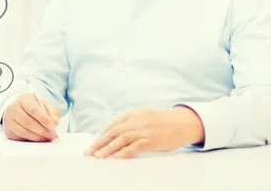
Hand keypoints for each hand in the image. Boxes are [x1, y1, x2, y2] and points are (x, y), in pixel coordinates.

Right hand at [2, 92, 60, 141]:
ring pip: (23, 131)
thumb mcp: (45, 105)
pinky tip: (38, 139)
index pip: (33, 109)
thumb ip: (52, 112)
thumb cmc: (33, 107)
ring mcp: (8, 119)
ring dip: (37, 137)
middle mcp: (13, 108)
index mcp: (23, 98)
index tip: (53, 126)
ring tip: (47, 138)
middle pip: (28, 122)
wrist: (20, 108)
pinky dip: (30, 140)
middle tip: (52, 135)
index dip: (44, 119)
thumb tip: (55, 122)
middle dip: (42, 131)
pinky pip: (19, 138)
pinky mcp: (7, 130)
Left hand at [84, 106, 204, 158]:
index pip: (112, 125)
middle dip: (99, 143)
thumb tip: (114, 134)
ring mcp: (143, 130)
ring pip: (121, 140)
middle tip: (89, 152)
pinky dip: (124, 152)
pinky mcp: (150, 140)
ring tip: (98, 156)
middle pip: (113, 132)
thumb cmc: (162, 122)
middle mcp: (135, 121)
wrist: (181, 123)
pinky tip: (116, 157)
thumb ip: (129, 123)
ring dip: (107, 149)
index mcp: (132, 114)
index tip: (94, 143)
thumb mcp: (143, 117)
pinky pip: (134, 147)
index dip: (101, 135)